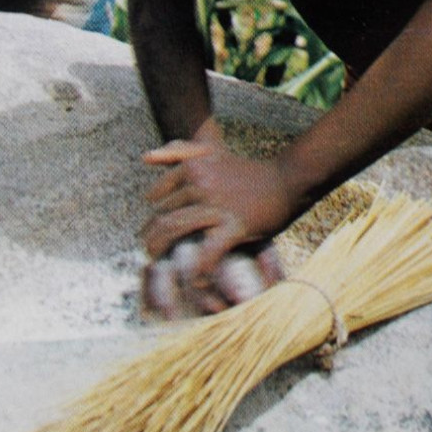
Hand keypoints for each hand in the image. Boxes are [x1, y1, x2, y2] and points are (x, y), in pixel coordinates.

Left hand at [140, 138, 294, 312]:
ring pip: (175, 229)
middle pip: (164, 214)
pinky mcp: (234, 226)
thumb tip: (144, 158)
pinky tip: (195, 280)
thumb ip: (179, 151)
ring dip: (161, 249)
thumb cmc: (247, 172)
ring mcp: (216, 205)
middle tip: (149, 252)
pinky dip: (199, 269)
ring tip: (158, 262)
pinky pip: (208, 252)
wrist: (286, 179)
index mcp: (193, 166)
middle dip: (153, 237)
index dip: (151, 216)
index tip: (148, 232)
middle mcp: (201, 183)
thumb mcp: (212, 152)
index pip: (158, 196)